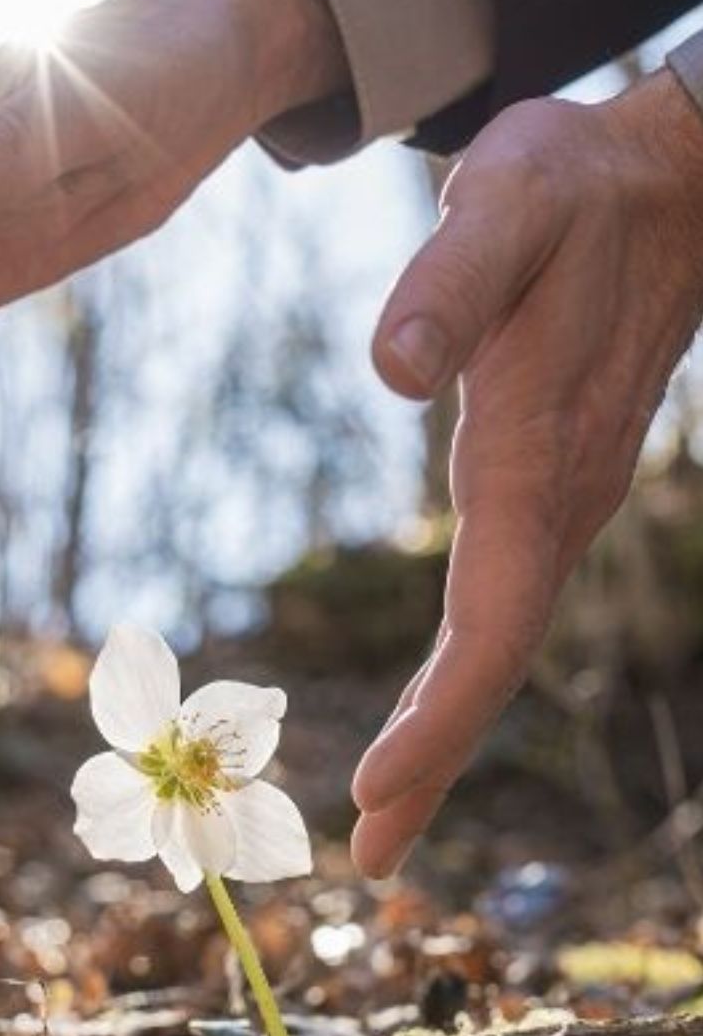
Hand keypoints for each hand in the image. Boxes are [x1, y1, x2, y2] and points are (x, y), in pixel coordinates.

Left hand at [351, 69, 702, 877]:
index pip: (488, 619)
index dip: (439, 714)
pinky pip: (503, 605)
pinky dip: (461, 672)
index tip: (376, 792)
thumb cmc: (576, 188)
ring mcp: (566, 503)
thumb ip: (448, 283)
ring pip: (500, 643)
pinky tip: (433, 702)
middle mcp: (562, 504)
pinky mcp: (556, 487)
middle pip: (492, 661)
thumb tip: (391, 368)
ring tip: (384, 814)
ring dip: (444, 732)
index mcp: (540, 459)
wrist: (667, 177)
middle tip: (369, 858)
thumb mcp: (506, 204)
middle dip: (432, 761)